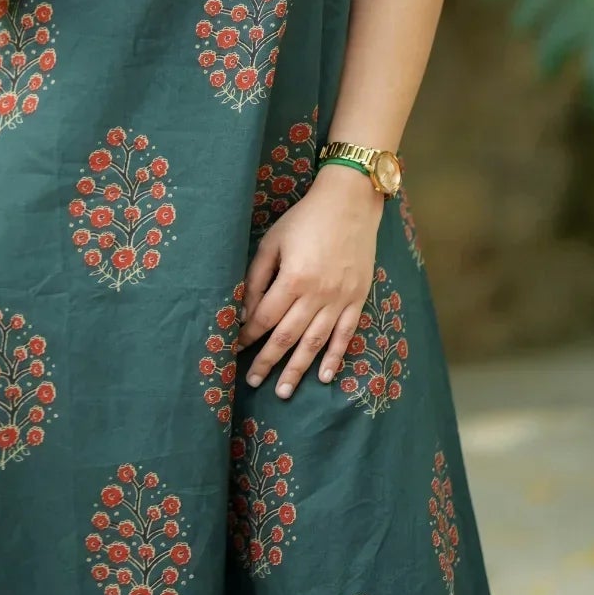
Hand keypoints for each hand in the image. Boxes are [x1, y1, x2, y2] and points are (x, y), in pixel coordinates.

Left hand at [235, 170, 381, 398]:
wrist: (350, 203)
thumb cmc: (305, 219)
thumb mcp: (273, 241)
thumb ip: (257, 276)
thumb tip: (246, 311)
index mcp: (293, 278)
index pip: (265, 317)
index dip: (249, 335)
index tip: (236, 348)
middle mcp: (317, 294)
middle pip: (288, 336)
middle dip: (268, 361)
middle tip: (253, 382)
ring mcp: (340, 299)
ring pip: (315, 343)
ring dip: (298, 369)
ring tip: (283, 391)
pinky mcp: (358, 299)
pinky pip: (346, 335)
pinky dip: (335, 357)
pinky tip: (324, 376)